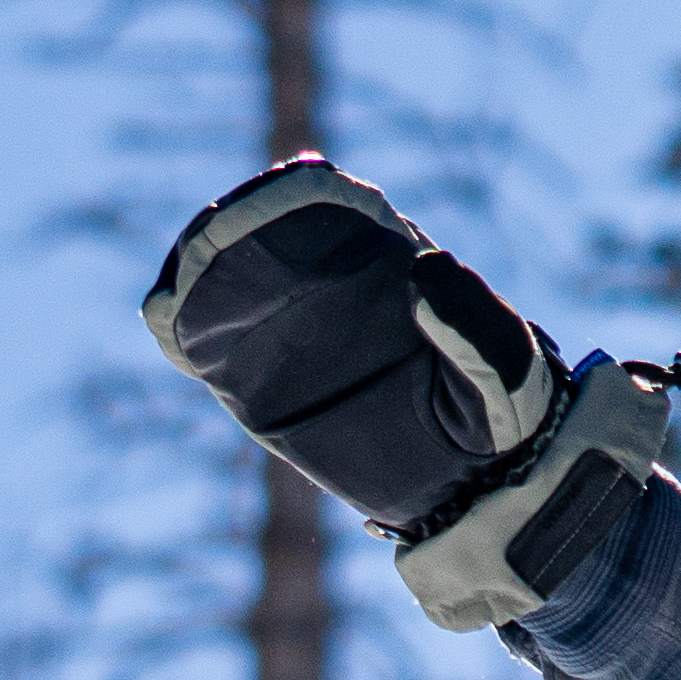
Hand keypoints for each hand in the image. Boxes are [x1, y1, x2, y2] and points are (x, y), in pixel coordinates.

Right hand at [144, 160, 680, 635]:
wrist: (474, 488)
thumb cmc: (499, 416)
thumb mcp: (503, 369)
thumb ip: (475, 321)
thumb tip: (424, 264)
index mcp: (383, 255)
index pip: (327, 202)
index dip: (299, 192)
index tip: (296, 191)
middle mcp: (321, 279)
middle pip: (255, 227)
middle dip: (233, 223)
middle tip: (223, 240)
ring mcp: (280, 325)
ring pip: (214, 273)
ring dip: (197, 265)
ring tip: (196, 282)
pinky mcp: (248, 376)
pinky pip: (194, 336)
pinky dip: (177, 319)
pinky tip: (179, 324)